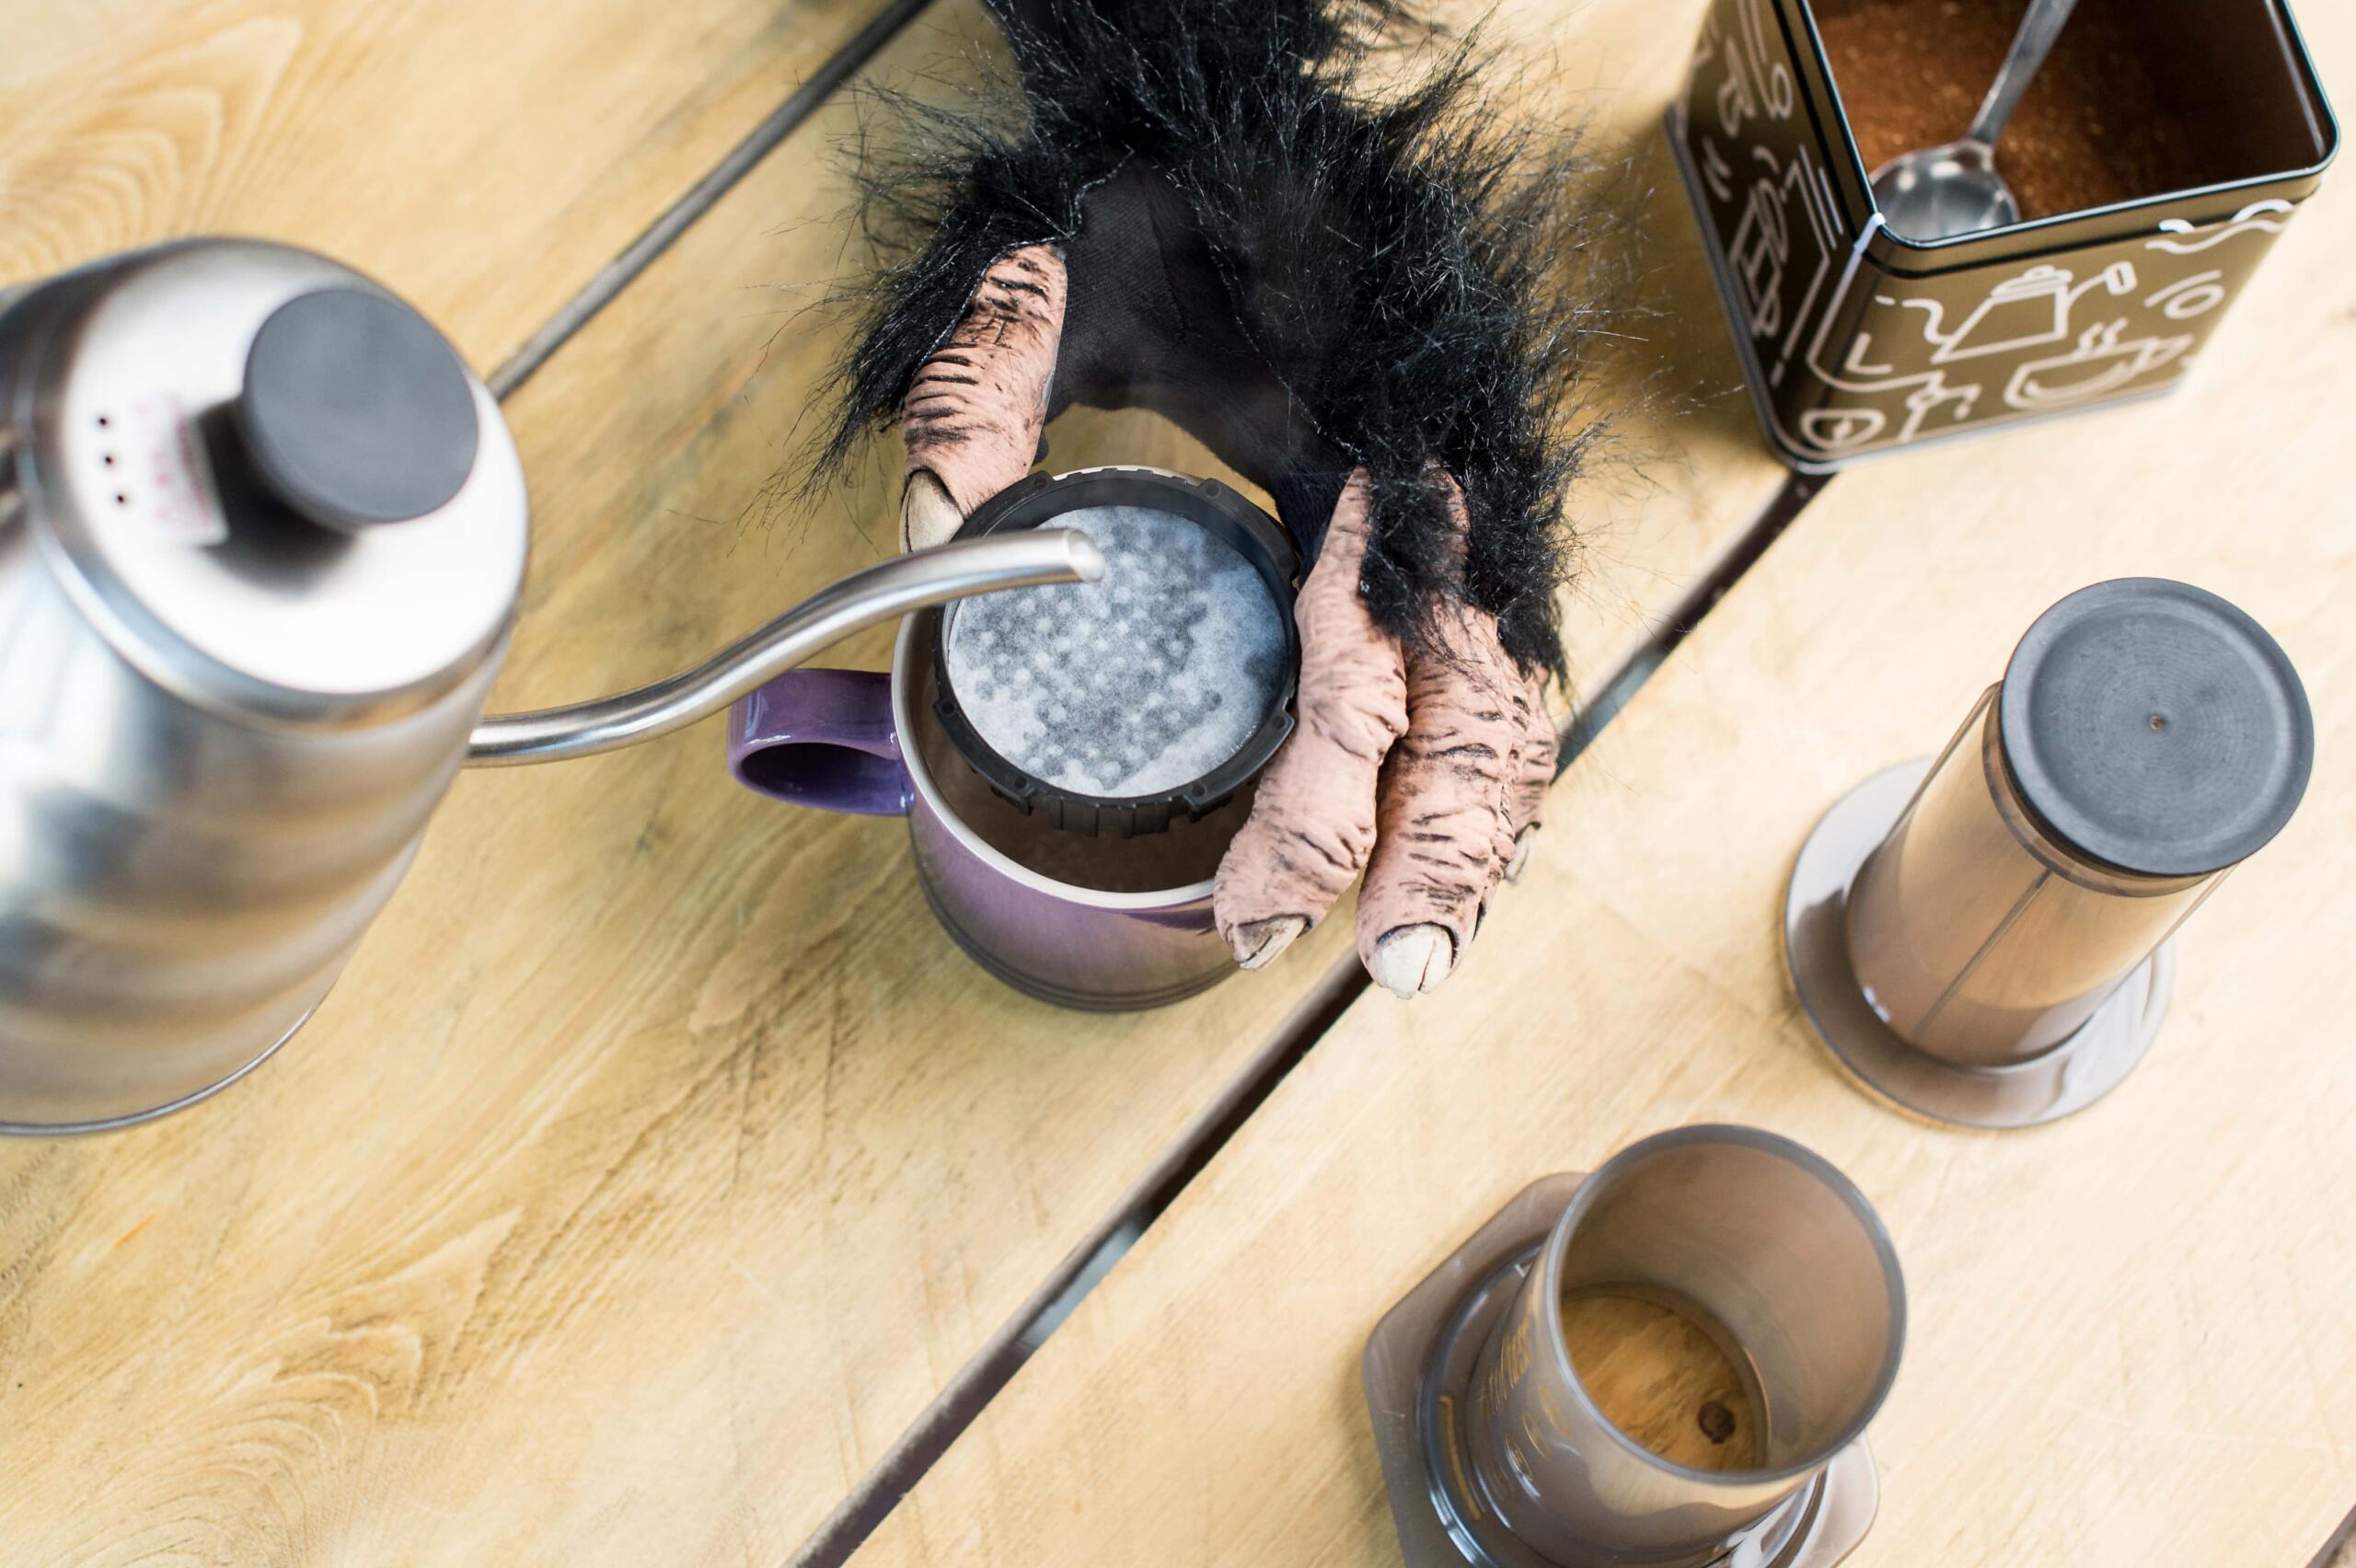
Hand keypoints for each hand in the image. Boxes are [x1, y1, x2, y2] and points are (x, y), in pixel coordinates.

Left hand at [898, 237, 1554, 997]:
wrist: (1264, 113)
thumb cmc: (1170, 185)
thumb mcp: (1052, 258)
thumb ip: (982, 384)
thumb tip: (932, 530)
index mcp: (1362, 437)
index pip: (1376, 659)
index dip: (1337, 802)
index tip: (1258, 904)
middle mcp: (1437, 484)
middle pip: (1481, 703)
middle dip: (1441, 852)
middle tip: (1380, 972)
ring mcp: (1458, 499)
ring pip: (1514, 691)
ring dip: (1477, 830)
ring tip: (1417, 948)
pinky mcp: (1444, 514)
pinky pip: (1495, 659)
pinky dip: (1475, 766)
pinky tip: (1435, 844)